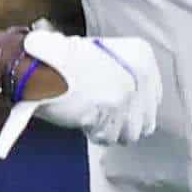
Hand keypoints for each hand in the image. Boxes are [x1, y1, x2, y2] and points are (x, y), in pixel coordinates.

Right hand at [0, 31, 161, 157]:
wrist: (37, 66)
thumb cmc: (62, 61)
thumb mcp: (101, 55)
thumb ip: (124, 76)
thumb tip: (138, 107)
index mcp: (140, 53)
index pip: (154, 96)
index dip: (134, 107)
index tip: (114, 103)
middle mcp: (140, 72)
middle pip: (145, 118)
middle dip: (124, 121)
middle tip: (101, 112)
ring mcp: (126, 93)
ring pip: (130, 132)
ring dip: (109, 129)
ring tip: (91, 115)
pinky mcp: (110, 112)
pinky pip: (109, 137)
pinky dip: (95, 133)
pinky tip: (82, 118)